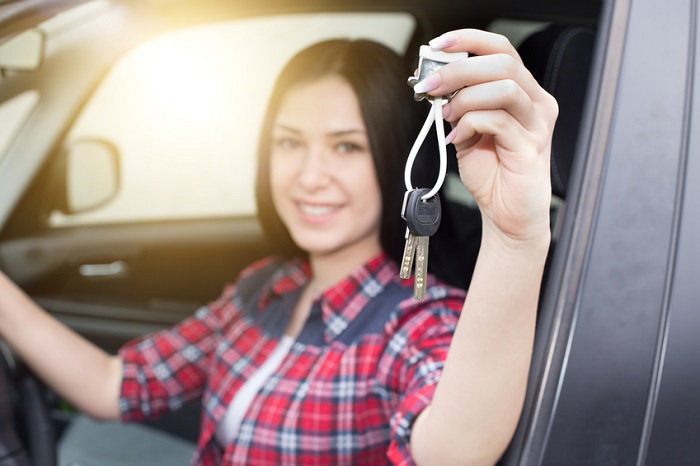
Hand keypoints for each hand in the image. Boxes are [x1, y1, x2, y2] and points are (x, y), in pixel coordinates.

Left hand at [415, 29, 557, 248]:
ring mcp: (537, 124)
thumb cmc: (492, 173)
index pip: (501, 49)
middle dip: (458, 70)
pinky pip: (498, 121)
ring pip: (503, 88)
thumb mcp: (467, 130)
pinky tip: (456, 138)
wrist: (507, 215)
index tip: (439, 45)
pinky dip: (469, 124)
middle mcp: (536, 103)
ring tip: (447, 116)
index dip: (469, 40)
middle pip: (502, 63)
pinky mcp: (530, 147)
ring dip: (465, 98)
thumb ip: (458, 105)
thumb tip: (436, 81)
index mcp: (523, 92)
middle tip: (430, 85)